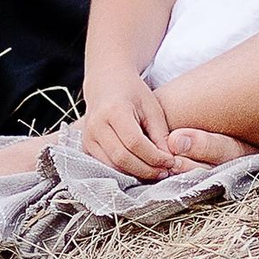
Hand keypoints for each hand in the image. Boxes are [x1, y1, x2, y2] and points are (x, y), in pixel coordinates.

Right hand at [73, 81, 249, 180]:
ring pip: (111, 167)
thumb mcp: (153, 107)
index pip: (137, 144)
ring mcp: (88, 137)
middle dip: (147, 171)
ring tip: (157, 174)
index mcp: (115, 111)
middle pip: (123, 160)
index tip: (173, 163)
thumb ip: (162, 131)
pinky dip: (122, 174)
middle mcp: (97, 125)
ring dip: (135, 175)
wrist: (105, 83)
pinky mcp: (85, 147)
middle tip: (168, 174)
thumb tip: (173, 158)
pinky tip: (141, 173)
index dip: (157, 158)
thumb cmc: (136, 94)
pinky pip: (104, 168)